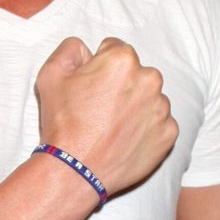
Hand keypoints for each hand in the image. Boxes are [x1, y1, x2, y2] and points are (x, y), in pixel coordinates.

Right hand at [35, 37, 177, 196]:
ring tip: (111, 126)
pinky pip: (159, 123)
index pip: (114, 49)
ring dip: (135, 106)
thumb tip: (86, 49)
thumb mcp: (51, 74)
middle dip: (121, 84)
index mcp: (123, 60)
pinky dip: (145, 128)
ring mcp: (162, 109)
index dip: (98, 67)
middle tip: (99, 108)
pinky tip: (124, 138)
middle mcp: (149, 80)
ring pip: (149, 97)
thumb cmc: (63, 123)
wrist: (75, 170)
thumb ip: (70, 48)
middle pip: (135, 73)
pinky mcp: (168, 134)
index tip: (90, 87)